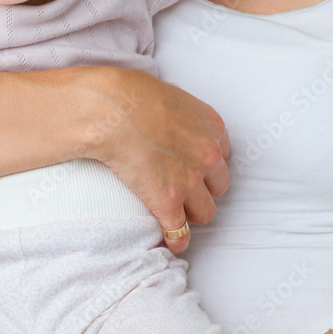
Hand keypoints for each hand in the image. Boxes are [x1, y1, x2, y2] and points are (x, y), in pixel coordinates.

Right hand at [81, 67, 230, 252]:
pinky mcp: (168, 201)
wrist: (110, 108)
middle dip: (203, 187)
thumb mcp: (167, 91)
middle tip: (183, 187)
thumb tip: (168, 114)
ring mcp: (190, 180)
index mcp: (210, 125)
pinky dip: (176, 238)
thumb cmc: (129, 93)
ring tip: (177, 214)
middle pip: (218, 184)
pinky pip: (180, 232)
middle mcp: (208, 154)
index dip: (205, 161)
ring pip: (205, 211)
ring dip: (192, 213)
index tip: (192, 165)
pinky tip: (171, 241)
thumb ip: (180, 109)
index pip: (222, 153)